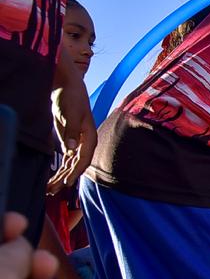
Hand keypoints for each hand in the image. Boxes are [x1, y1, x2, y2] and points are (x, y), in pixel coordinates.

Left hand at [48, 76, 96, 193]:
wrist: (68, 88)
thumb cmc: (73, 99)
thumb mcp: (72, 114)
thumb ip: (72, 132)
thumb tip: (71, 150)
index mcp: (89, 138)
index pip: (84, 159)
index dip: (76, 172)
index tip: (67, 182)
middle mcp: (84, 143)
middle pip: (76, 166)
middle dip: (65, 178)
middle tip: (53, 190)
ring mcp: (76, 143)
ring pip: (70, 165)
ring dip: (61, 177)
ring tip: (50, 189)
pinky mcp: (68, 142)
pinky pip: (65, 160)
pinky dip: (59, 169)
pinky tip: (53, 178)